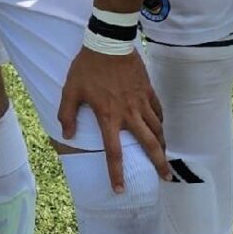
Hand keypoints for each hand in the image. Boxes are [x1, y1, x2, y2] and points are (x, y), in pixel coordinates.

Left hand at [58, 48, 169, 193]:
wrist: (108, 43)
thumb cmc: (86, 68)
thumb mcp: (70, 91)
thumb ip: (66, 114)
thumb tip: (66, 135)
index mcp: (108, 117)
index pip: (114, 152)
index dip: (116, 173)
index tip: (120, 190)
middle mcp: (128, 113)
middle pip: (148, 144)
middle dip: (158, 163)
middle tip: (166, 178)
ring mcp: (141, 102)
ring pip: (157, 128)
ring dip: (162, 145)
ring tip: (165, 157)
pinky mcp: (148, 90)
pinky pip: (158, 110)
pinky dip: (161, 122)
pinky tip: (161, 128)